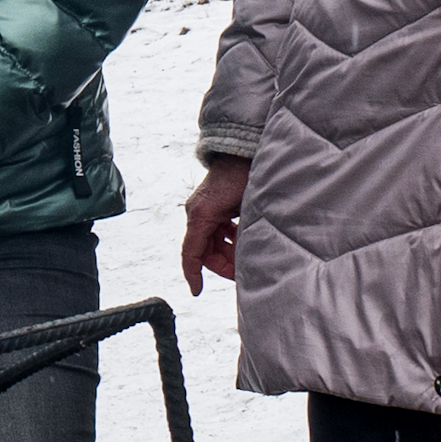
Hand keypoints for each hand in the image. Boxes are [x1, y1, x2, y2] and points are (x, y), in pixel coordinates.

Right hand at [181, 156, 251, 293]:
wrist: (245, 149)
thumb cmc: (246, 174)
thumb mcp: (246, 210)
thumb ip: (241, 236)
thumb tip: (246, 260)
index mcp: (201, 215)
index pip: (191, 253)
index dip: (193, 275)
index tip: (196, 291)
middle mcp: (198, 212)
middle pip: (204, 250)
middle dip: (223, 263)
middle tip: (243, 271)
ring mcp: (205, 209)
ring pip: (212, 242)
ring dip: (229, 251)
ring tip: (248, 254)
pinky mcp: (214, 206)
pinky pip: (218, 230)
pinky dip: (230, 239)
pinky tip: (245, 238)